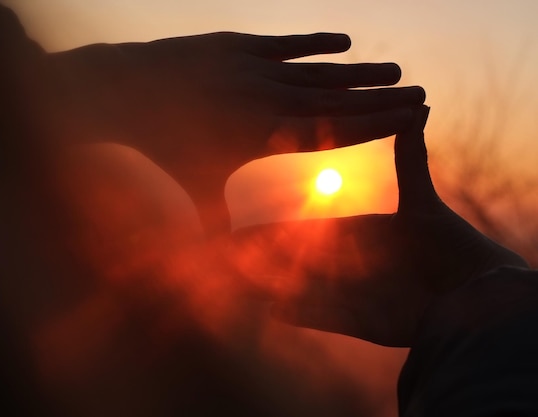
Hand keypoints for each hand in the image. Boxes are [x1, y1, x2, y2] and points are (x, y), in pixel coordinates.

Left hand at [50, 32, 424, 233]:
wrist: (121, 95)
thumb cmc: (162, 151)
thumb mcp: (195, 191)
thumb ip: (219, 228)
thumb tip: (229, 270)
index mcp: (265, 138)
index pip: (335, 131)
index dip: (378, 124)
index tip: (414, 118)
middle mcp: (267, 100)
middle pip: (338, 98)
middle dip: (383, 96)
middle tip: (422, 90)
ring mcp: (253, 68)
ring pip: (319, 69)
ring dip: (359, 69)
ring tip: (397, 67)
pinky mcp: (238, 44)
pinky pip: (287, 42)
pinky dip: (317, 42)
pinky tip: (346, 41)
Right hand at [231, 105, 526, 346]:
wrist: (467, 297)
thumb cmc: (445, 247)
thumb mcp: (420, 199)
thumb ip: (409, 157)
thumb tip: (421, 104)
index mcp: (355, 233)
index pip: (304, 229)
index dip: (273, 230)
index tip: (244, 228)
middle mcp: (346, 262)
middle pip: (294, 260)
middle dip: (261, 260)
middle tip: (225, 258)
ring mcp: (348, 292)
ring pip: (298, 288)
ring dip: (268, 285)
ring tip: (233, 285)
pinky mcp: (354, 322)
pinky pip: (315, 318)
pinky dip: (294, 314)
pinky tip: (267, 310)